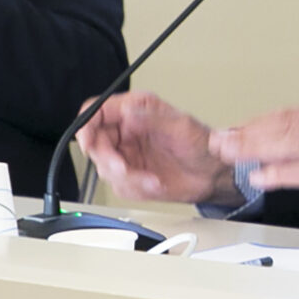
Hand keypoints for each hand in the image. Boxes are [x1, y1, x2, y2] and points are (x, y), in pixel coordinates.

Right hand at [77, 92, 232, 204]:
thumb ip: (151, 118)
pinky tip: (154, 184)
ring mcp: (126, 154)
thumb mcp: (180, 126)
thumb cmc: (201, 145)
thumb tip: (128, 111)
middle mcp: (127, 131)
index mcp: (135, 110)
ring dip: (128, 177)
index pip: (97, 111)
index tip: (88, 142)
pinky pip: (118, 185)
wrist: (212, 175)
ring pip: (104, 168)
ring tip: (152, 179)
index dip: (86, 125)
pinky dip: (136, 188)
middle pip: (94, 143)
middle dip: (109, 160)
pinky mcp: (130, 176)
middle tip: (125, 168)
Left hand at [211, 100, 298, 231]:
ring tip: (230, 155)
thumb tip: (273, 145)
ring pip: (292, 143)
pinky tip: (262, 176)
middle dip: (246, 134)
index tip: (229, 132)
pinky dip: (280, 172)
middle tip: (219, 142)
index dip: (254, 123)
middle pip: (284, 125)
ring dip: (255, 149)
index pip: (287, 114)